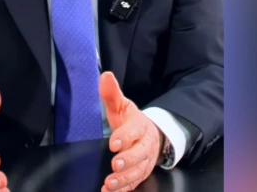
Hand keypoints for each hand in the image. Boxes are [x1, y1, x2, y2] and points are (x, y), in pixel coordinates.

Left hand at [99, 72, 162, 191]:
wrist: (152, 136)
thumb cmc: (131, 121)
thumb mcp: (122, 106)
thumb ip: (112, 94)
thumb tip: (105, 76)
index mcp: (139, 126)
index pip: (134, 130)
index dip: (125, 137)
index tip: (113, 143)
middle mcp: (144, 145)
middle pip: (139, 154)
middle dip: (128, 160)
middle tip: (115, 164)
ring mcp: (144, 161)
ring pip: (138, 172)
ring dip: (124, 179)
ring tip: (110, 184)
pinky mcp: (141, 174)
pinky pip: (134, 183)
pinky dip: (124, 189)